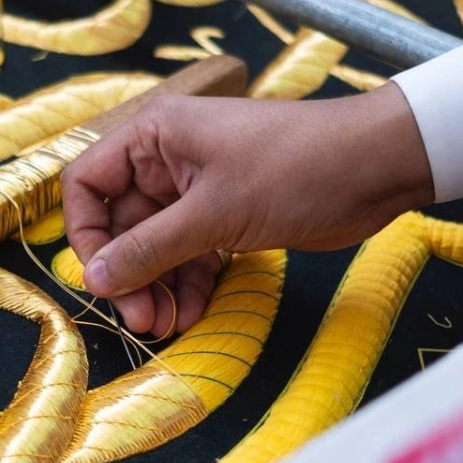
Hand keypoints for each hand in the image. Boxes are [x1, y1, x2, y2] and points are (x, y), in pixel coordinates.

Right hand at [60, 81, 434, 334]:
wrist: (377, 166)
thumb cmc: (294, 169)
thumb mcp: (214, 213)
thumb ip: (149, 248)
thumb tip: (95, 279)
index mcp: (154, 136)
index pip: (88, 183)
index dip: (86, 233)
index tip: (101, 278)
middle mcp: (167, 159)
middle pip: (121, 224)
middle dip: (128, 273)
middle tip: (142, 320)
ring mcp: (197, 189)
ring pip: (156, 245)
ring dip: (157, 286)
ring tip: (166, 326)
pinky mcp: (226, 214)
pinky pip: (189, 252)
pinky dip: (188, 282)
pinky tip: (192, 312)